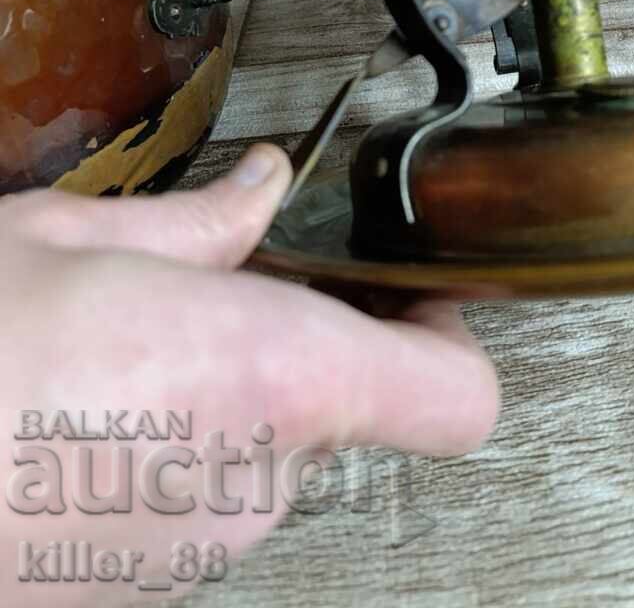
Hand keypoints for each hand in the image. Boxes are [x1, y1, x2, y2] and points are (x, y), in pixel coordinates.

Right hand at [0, 143, 498, 604]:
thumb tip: (260, 189)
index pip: (452, 394)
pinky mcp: (137, 594)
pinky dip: (170, 445)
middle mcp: (252, 487)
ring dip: (224, 390)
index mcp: (266, 378)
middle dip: (300, 338)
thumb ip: (191, 223)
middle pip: (346, 405)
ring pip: (266, 452)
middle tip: (228, 280)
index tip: (416, 287)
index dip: (450, 334)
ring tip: (123, 340)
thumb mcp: (58, 239)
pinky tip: (83, 403)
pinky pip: (199, 500)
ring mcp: (193, 558)